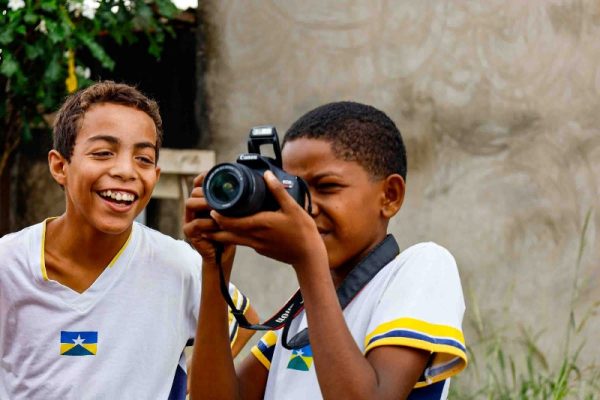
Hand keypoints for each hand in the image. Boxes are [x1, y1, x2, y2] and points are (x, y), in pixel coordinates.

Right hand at [183, 173, 235, 272]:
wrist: (224, 253)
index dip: (206, 177)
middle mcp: (194, 206)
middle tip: (224, 195)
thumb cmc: (232, 230)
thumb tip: (251, 182)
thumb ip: (236, 198)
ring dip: (206, 204)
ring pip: (190, 203)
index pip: (200, 182)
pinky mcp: (189, 231)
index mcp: (204, 199)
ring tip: (220, 207)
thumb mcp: (235, 211)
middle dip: (208, 191)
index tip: (220, 176)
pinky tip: (220, 223)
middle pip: (195, 191)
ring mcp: (189, 218)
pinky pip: (196, 223)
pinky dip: (208, 223)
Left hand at [202, 171, 324, 267]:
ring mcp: (256, 246)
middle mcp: (253, 237)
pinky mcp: (260, 249)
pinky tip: (234, 230)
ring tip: (209, 227)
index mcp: (259, 225)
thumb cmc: (302, 232)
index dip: (216, 216)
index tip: (209, 206)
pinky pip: (242, 242)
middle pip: (225, 233)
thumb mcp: (292, 207)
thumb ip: (277, 191)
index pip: (230, 222)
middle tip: (203, 217)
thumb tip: (266, 175)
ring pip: (232, 240)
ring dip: (220, 233)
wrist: (308, 256)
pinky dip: (233, 237)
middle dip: (212, 226)